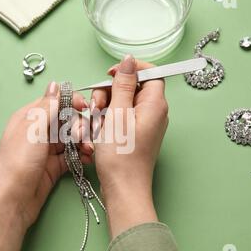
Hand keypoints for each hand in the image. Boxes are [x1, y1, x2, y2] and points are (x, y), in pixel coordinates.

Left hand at [0, 81, 93, 228]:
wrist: (13, 199)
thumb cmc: (18, 161)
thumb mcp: (33, 129)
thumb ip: (47, 106)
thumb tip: (55, 84)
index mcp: (30, 117)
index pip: (55, 102)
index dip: (72, 103)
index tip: (86, 108)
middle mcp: (39, 131)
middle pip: (66, 120)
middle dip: (80, 126)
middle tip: (84, 136)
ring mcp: (46, 149)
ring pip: (71, 138)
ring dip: (83, 141)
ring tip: (89, 150)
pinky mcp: (54, 166)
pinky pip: (72, 155)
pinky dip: (81, 155)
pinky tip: (88, 159)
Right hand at [90, 55, 168, 238]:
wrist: (123, 189)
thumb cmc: (121, 156)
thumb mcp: (117, 114)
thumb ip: (123, 84)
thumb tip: (129, 60)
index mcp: (155, 104)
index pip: (149, 72)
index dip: (129, 69)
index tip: (110, 75)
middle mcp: (153, 113)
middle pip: (131, 87)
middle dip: (110, 93)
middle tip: (97, 107)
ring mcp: (143, 125)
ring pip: (121, 103)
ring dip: (105, 108)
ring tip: (96, 124)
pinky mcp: (134, 135)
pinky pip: (119, 118)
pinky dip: (107, 121)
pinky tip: (98, 133)